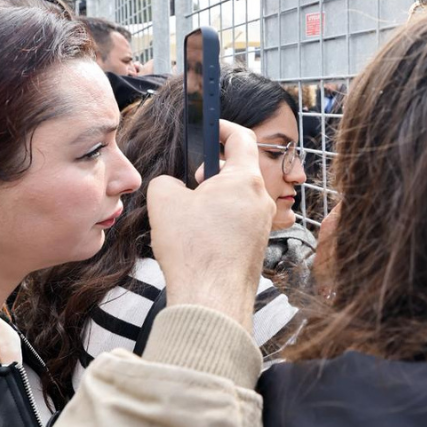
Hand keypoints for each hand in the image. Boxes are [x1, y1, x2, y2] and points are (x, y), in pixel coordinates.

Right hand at [147, 120, 275, 332]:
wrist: (211, 300)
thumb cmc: (194, 250)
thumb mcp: (164, 201)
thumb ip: (166, 181)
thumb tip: (174, 187)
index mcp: (245, 180)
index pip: (241, 137)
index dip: (221, 127)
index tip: (208, 126)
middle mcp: (262, 200)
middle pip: (238, 170)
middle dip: (211, 171)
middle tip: (190, 183)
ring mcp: (262, 226)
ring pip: (237, 199)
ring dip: (213, 200)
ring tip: (189, 218)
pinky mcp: (257, 248)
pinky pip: (238, 223)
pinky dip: (219, 223)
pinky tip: (197, 241)